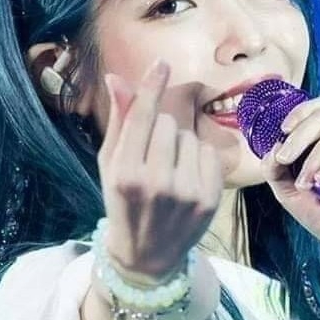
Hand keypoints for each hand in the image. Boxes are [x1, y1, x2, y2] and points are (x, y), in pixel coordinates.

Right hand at [97, 59, 222, 280]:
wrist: (146, 255)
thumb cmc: (123, 201)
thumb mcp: (110, 164)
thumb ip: (119, 121)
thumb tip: (116, 78)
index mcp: (124, 173)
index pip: (142, 118)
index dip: (152, 88)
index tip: (162, 64)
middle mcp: (155, 183)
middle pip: (169, 123)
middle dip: (162, 130)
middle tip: (152, 155)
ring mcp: (185, 193)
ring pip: (191, 137)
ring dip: (181, 146)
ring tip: (169, 171)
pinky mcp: (209, 199)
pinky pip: (209, 153)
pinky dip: (199, 159)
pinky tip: (187, 179)